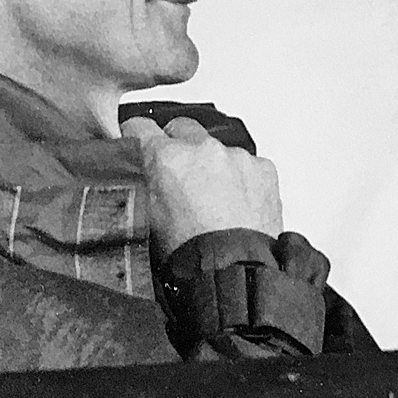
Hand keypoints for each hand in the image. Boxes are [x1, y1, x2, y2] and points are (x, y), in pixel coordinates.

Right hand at [120, 114, 283, 255]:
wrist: (233, 271)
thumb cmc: (188, 253)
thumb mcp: (144, 218)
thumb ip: (138, 183)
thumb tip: (133, 170)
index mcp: (165, 157)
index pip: (140, 126)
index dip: (138, 138)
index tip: (141, 146)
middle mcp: (202, 149)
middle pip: (183, 129)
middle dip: (179, 147)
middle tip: (180, 177)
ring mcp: (236, 157)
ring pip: (218, 149)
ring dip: (213, 166)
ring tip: (214, 200)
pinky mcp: (263, 169)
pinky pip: (248, 165)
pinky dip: (243, 179)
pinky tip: (238, 205)